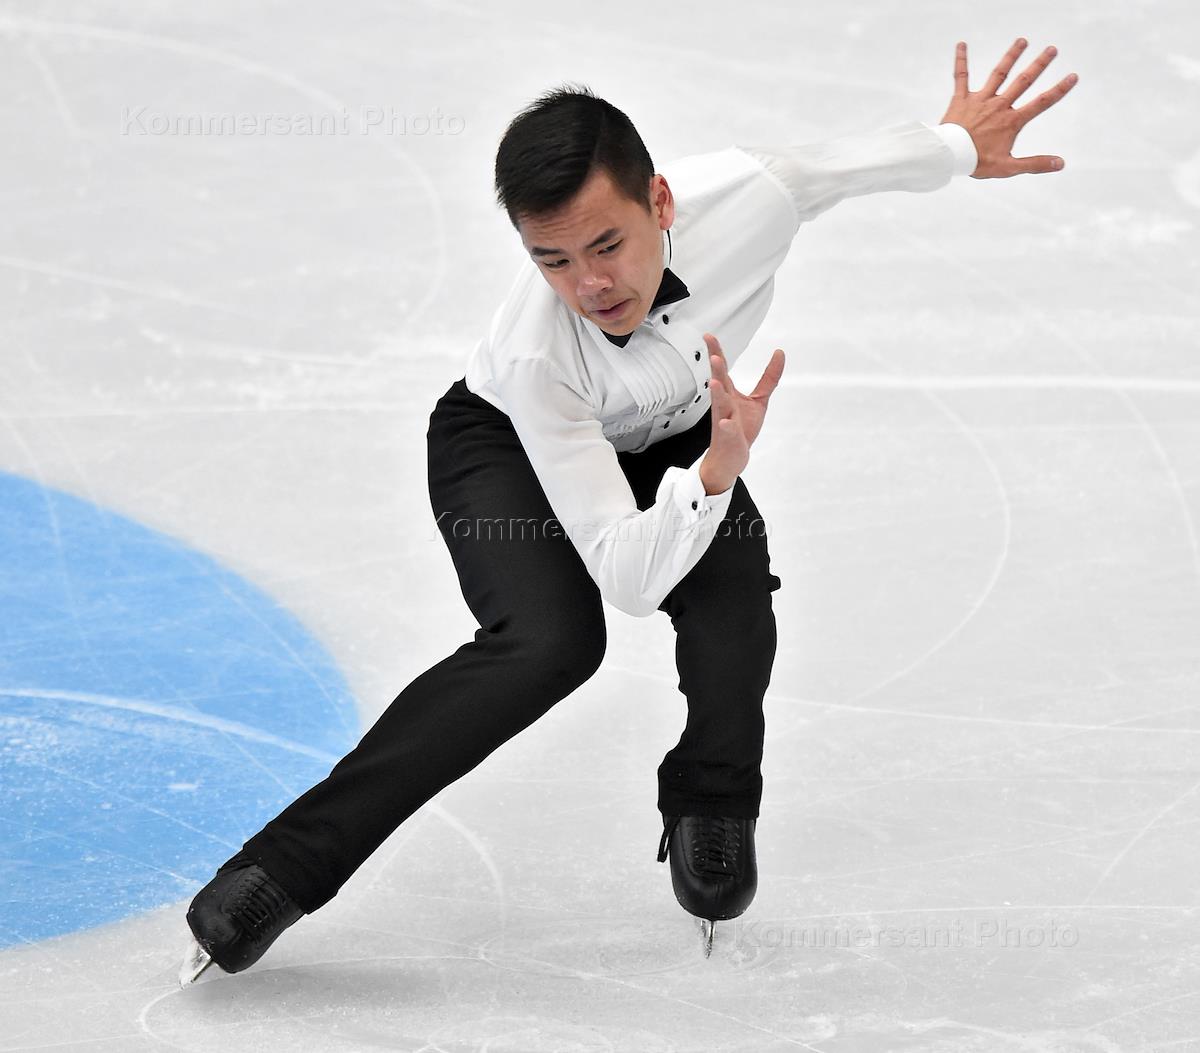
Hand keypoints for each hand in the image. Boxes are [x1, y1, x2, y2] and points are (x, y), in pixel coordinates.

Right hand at [699, 333, 784, 495]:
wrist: (732, 456)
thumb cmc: (741, 427)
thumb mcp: (759, 400)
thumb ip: (769, 378)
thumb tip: (780, 353)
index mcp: (729, 394)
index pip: (722, 370)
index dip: (716, 352)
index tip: (708, 336)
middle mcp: (724, 404)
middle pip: (719, 383)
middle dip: (716, 370)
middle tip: (713, 356)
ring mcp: (724, 420)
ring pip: (719, 405)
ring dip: (717, 394)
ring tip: (715, 382)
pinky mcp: (729, 436)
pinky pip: (726, 430)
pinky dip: (725, 426)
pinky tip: (725, 422)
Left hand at [939, 38, 1078, 177]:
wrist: (949, 157)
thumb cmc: (977, 162)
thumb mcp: (1008, 167)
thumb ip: (1035, 163)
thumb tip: (1060, 164)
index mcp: (1011, 121)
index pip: (1041, 103)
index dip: (1059, 90)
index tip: (1073, 76)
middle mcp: (999, 106)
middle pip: (1024, 81)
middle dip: (1039, 64)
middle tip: (1052, 49)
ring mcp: (980, 100)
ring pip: (999, 74)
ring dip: (1011, 56)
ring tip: (1022, 41)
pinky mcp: (961, 99)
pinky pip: (961, 76)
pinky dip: (961, 60)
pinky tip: (962, 44)